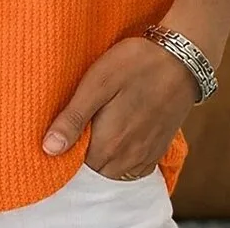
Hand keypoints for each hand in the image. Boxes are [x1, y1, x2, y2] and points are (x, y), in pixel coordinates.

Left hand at [41, 37, 198, 178]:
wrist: (181, 59)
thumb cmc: (134, 65)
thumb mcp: (96, 83)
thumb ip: (73, 119)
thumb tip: (49, 149)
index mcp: (108, 144)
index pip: (76, 167)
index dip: (64, 151)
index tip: (61, 129)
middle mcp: (128, 158)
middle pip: (95, 171)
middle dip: (82, 155)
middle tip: (76, 125)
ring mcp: (146, 156)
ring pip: (114, 171)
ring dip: (102, 157)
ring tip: (95, 128)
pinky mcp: (158, 149)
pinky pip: (133, 167)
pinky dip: (121, 158)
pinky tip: (116, 135)